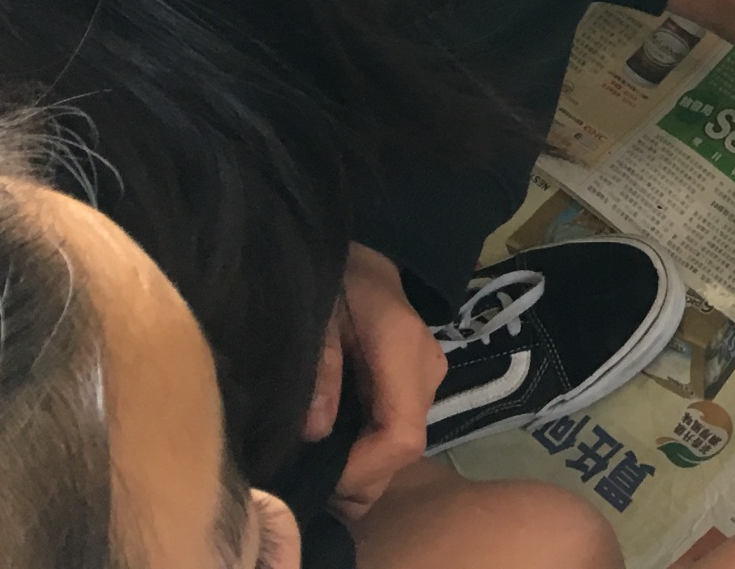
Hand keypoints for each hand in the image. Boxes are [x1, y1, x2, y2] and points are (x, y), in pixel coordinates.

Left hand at [309, 244, 447, 521]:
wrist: (365, 249)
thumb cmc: (337, 276)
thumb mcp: (318, 315)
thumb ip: (320, 369)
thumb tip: (315, 432)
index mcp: (404, 352)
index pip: (401, 436)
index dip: (363, 470)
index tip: (320, 480)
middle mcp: (427, 370)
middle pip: (405, 451)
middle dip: (360, 480)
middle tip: (308, 485)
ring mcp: (426, 377)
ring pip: (403, 447)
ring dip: (362, 468)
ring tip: (314, 469)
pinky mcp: (416, 382)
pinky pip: (396, 430)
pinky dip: (367, 451)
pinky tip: (332, 450)